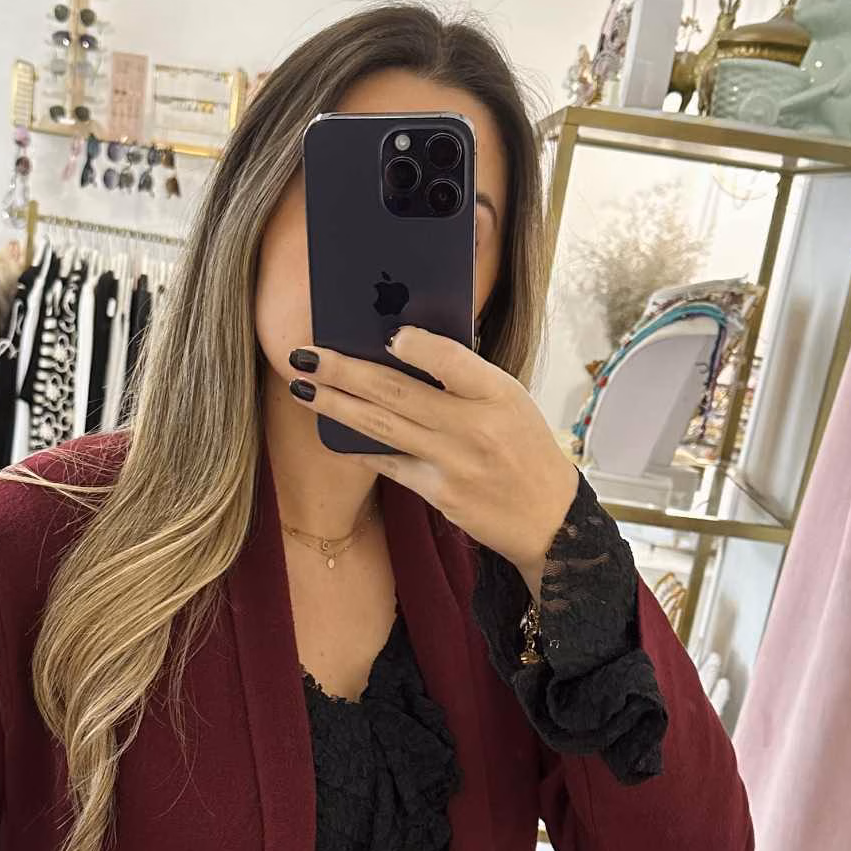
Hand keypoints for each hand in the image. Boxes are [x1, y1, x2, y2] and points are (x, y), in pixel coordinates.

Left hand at [286, 325, 580, 590]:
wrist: (547, 517)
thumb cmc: (525, 449)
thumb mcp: (510, 401)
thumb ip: (466, 378)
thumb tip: (405, 348)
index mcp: (498, 393)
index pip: (452, 358)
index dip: (416, 344)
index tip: (386, 333)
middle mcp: (474, 427)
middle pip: (397, 392)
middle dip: (344, 371)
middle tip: (305, 355)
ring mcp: (454, 463)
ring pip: (382, 427)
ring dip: (336, 406)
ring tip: (303, 388)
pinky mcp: (439, 493)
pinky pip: (389, 464)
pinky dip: (360, 446)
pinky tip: (334, 433)